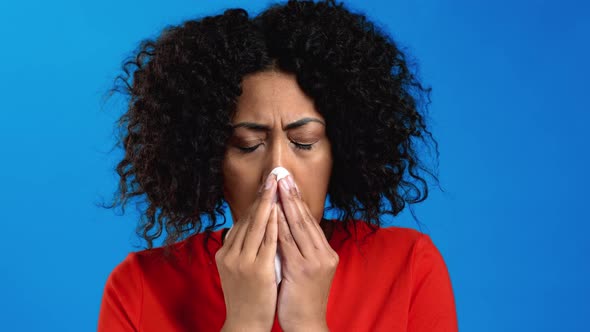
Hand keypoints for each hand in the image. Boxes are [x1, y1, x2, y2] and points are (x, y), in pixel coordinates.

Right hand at [215, 172, 278, 330]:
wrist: (244, 324)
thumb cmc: (245, 298)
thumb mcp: (237, 270)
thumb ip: (241, 250)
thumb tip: (247, 229)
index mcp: (225, 253)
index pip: (242, 221)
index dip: (255, 202)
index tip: (265, 186)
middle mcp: (230, 254)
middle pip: (248, 219)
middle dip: (262, 196)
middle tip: (272, 176)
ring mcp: (242, 262)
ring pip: (257, 226)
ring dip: (268, 204)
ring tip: (276, 185)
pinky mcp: (256, 271)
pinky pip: (266, 243)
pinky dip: (273, 225)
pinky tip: (279, 212)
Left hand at [276, 175, 338, 331]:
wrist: (308, 325)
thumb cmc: (302, 299)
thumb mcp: (306, 270)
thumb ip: (301, 250)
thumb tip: (286, 228)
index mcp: (325, 253)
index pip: (310, 221)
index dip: (298, 200)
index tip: (288, 182)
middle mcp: (323, 254)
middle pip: (305, 218)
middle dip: (292, 195)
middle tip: (282, 174)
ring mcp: (314, 261)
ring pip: (297, 226)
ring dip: (285, 203)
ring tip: (277, 185)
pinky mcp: (302, 270)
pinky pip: (287, 242)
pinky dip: (279, 225)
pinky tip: (271, 212)